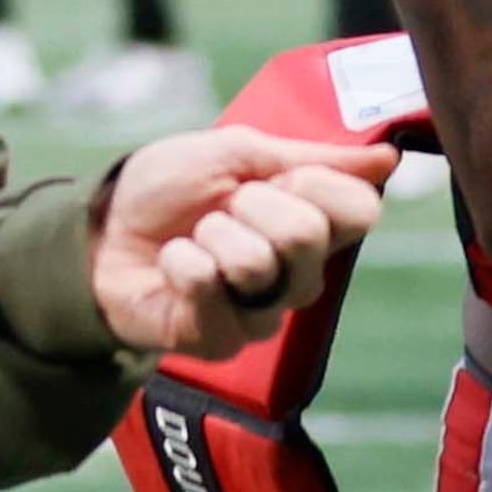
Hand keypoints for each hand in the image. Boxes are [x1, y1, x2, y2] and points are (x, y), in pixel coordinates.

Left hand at [87, 126, 399, 359]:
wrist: (102, 230)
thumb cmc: (168, 189)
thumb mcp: (237, 151)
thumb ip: (314, 157)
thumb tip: (389, 157)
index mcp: (313, 221)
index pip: (361, 211)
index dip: (317, 183)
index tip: (281, 174)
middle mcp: (299, 273)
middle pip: (308, 234)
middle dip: (250, 203)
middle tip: (223, 206)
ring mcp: (263, 312)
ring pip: (257, 263)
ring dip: (210, 234)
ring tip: (194, 238)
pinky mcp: (222, 340)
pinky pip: (211, 289)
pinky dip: (181, 262)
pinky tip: (172, 265)